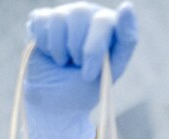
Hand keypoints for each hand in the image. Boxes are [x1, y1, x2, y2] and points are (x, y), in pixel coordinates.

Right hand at [24, 2, 137, 138]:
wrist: (55, 100)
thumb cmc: (86, 86)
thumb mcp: (111, 70)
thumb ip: (125, 42)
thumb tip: (127, 4)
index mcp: (112, 26)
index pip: (110, 21)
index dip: (109, 32)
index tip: (114, 28)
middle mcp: (90, 15)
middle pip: (81, 13)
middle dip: (79, 48)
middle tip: (80, 67)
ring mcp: (66, 15)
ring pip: (59, 17)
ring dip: (60, 49)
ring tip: (65, 62)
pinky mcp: (43, 19)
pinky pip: (41, 21)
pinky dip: (45, 44)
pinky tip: (51, 54)